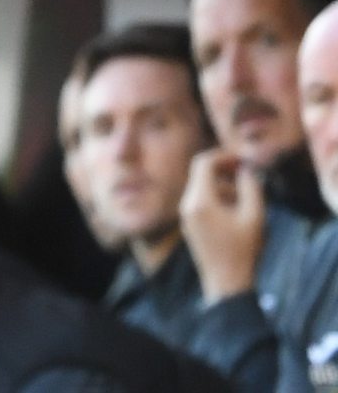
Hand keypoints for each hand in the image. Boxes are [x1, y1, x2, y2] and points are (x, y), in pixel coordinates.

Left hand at [180, 148, 264, 303]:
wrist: (226, 284)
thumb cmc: (243, 251)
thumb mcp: (254, 216)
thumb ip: (250, 187)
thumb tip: (245, 169)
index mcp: (199, 201)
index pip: (203, 163)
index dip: (224, 156)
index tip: (243, 160)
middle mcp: (186, 205)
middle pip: (200, 173)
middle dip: (224, 169)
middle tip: (247, 173)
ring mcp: (185, 215)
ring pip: (202, 187)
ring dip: (223, 185)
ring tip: (246, 197)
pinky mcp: (189, 224)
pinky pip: (200, 200)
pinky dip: (217, 197)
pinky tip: (236, 210)